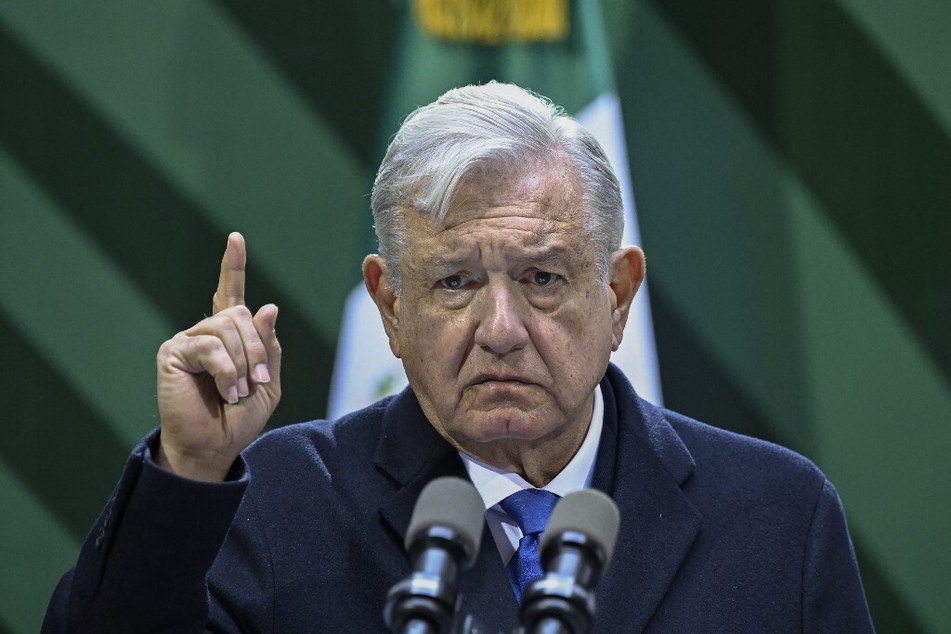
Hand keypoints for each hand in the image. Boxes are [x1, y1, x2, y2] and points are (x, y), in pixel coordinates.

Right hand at [155, 233, 281, 480]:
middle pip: (241, 314)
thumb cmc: (238, 418)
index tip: (235, 238)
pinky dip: (225, 370)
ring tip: (237, 391)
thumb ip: (268, 347)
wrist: (214, 447)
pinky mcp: (173, 353)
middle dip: (257, 350)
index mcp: (230, 337)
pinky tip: (224, 390)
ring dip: (243, 364)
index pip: (229, 293)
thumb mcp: (268, 382)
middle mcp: (206, 333)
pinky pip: (209, 346)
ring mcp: (188, 340)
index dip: (233, 266)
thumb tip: (267, 306)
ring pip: (226, 328)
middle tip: (257, 382)